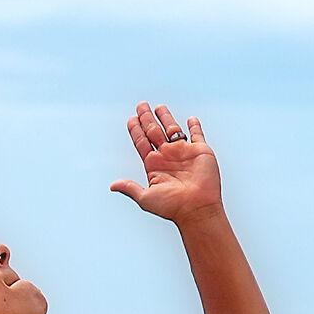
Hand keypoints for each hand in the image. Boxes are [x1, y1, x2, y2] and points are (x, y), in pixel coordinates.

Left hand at [112, 103, 221, 223]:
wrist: (197, 208)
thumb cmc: (172, 206)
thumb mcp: (146, 197)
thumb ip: (130, 188)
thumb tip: (112, 185)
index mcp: (154, 165)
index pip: (142, 142)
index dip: (136, 130)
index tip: (131, 119)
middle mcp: (167, 156)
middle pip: (154, 132)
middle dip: (147, 118)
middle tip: (141, 105)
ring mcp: (184, 153)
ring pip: (173, 130)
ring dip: (166, 118)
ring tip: (158, 107)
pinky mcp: (201, 151)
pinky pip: (197, 135)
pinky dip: (194, 126)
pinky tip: (190, 119)